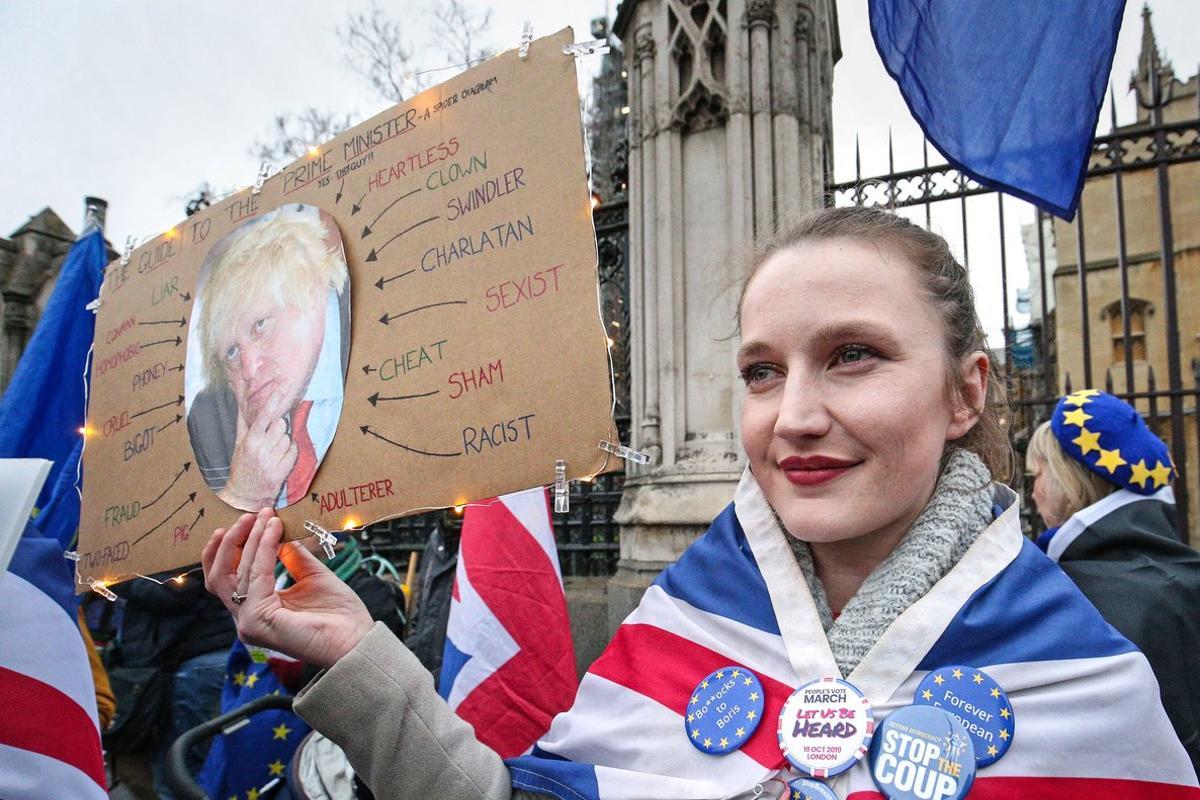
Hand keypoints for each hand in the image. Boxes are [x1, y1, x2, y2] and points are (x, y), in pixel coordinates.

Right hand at [202, 509, 374, 668]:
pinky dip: (263, 549)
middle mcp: (246, 617)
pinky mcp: (257, 620)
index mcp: (256, 609)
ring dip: (249, 540)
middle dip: (231, 541)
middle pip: (220, 575)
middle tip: (250, 515)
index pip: (226, 577)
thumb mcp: (311, 575)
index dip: (231, 547)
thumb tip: (277, 529)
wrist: (356, 638)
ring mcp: (248, 621)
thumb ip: (292, 555)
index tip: (249, 519)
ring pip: (235, 572)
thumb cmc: (338, 613)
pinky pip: (256, 575)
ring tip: (264, 517)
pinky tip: (274, 531)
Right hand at [221, 393, 298, 508]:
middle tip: (271, 437)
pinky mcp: (282, 472)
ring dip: (284, 441)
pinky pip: (294, 451)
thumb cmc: (242, 464)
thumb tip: (241, 400)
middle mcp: (261, 450)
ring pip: (288, 438)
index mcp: (249, 441)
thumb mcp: (239, 443)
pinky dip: (290, 452)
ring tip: (273, 450)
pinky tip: (280, 457)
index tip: (282, 387)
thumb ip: (243, 421)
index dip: (274, 400)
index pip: (264, 416)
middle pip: (280, 425)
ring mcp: (272, 461)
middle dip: (278, 428)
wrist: (245, 493)